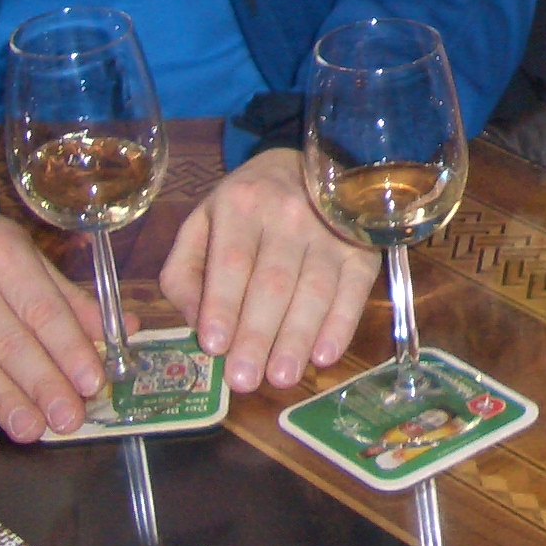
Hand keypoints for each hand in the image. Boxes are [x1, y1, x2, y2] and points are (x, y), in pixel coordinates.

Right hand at [0, 200, 114, 441]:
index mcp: (4, 259)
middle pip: (10, 344)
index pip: (42, 311)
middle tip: (70, 419)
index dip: (69, 349)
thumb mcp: (23, 255)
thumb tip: (123, 329)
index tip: (93, 382)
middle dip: (44, 386)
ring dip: (5, 403)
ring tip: (33, 430)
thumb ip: (68, 297)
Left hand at [160, 148, 379, 395]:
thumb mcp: (202, 222)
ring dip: (298, 336)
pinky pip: (353, 288)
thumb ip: (185, 272)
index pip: (232, 261)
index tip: (214, 347)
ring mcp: (329, 230)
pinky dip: (341, 323)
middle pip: (273, 281)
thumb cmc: (246, 207)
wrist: (306, 166)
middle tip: (244, 380)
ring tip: (281, 377)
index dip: (224, 305)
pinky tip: (324, 354)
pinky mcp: (360, 247)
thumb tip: (195, 324)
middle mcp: (286, 213)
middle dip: (258, 335)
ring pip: (314, 289)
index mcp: (240, 205)